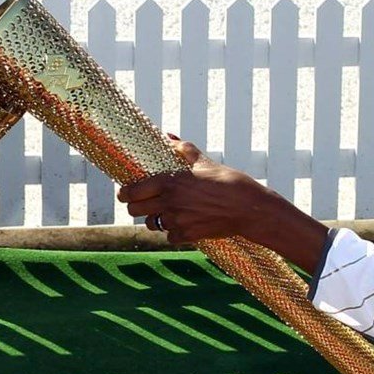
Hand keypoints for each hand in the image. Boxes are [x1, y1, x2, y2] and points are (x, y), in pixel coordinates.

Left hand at [118, 138, 328, 270]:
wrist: (248, 207)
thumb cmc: (227, 181)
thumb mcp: (204, 162)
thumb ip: (182, 149)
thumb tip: (168, 136)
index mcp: (169, 181)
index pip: (131, 191)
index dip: (125, 193)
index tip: (125, 193)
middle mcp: (168, 202)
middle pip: (134, 210)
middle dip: (135, 207)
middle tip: (142, 204)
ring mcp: (177, 221)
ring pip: (151, 224)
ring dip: (155, 219)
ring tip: (165, 213)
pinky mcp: (186, 235)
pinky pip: (169, 237)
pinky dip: (173, 232)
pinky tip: (184, 224)